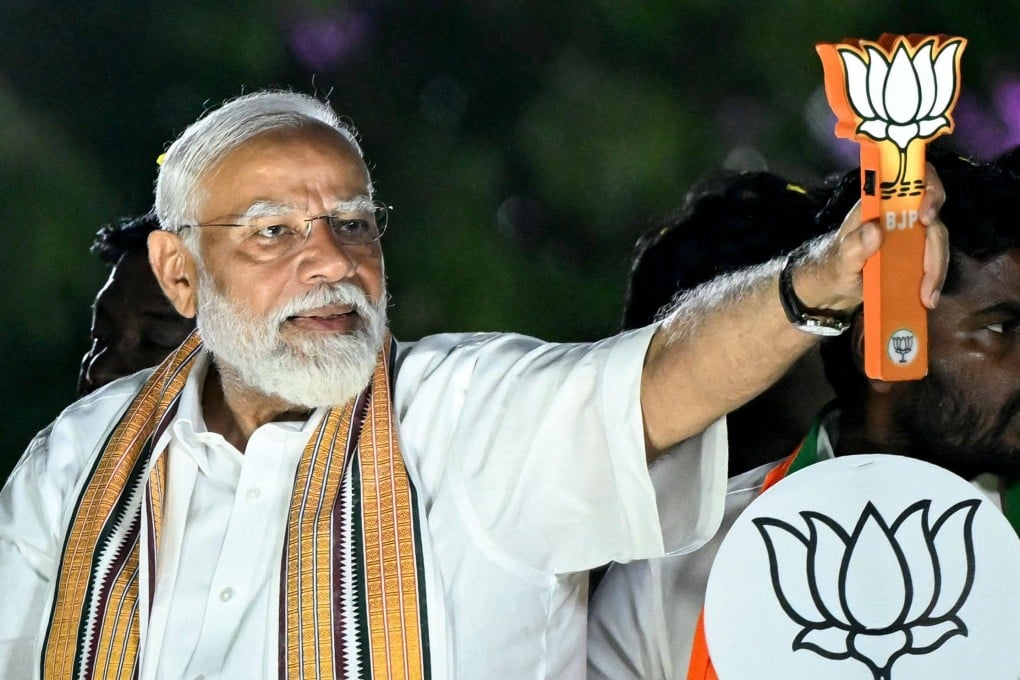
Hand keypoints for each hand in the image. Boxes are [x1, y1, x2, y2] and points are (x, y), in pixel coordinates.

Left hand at [794, 163, 948, 310]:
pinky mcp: (916, 254)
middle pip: (933, 215)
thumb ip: (854, 246)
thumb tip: (875, 230)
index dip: (928, 188)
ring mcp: (910, 234)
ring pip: (937, 241)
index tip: (925, 217)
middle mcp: (899, 214)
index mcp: (879, 205)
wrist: (833, 287)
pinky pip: (934, 260)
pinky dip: (935, 278)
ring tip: (928, 297)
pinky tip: (928, 299)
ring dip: (937, 269)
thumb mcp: (840, 260)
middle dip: (936, 246)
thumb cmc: (834, 266)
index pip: (911, 179)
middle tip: (930, 276)